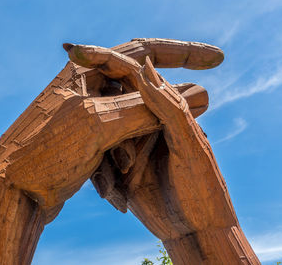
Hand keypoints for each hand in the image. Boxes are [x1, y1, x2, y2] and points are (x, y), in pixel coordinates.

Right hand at [67, 42, 259, 263]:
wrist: (196, 233)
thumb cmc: (202, 190)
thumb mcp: (189, 147)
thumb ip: (170, 109)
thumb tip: (147, 71)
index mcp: (167, 113)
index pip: (138, 78)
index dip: (111, 61)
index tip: (78, 48)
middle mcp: (148, 124)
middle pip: (115, 106)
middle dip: (103, 123)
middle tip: (112, 149)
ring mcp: (133, 146)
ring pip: (105, 137)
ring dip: (105, 159)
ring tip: (122, 182)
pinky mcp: (123, 169)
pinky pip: (103, 163)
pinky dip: (103, 177)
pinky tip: (112, 193)